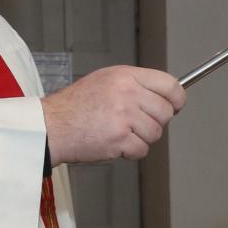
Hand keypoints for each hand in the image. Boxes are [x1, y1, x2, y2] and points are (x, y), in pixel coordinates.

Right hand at [42, 65, 186, 163]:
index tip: (176, 106)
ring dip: (141, 138)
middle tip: (136, 123)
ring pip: (155, 133)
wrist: (51, 126)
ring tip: (119, 131)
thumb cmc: (75, 106)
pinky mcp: (119, 139)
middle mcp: (127, 93)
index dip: (177, 99)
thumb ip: (135, 85)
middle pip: (166, 112)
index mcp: (126, 76)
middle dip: (155, 122)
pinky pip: (142, 150)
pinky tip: (114, 143)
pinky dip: (130, 152)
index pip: (170, 84)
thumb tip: (165, 95)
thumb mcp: (106, 80)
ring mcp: (123, 116)